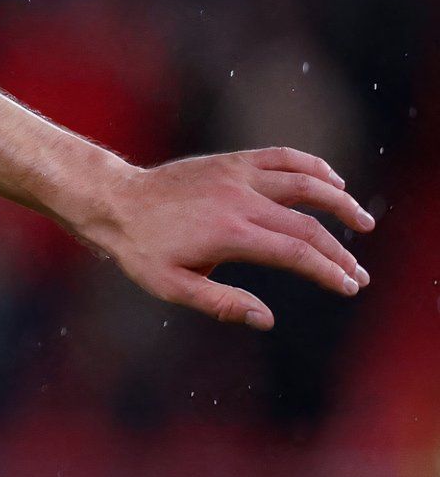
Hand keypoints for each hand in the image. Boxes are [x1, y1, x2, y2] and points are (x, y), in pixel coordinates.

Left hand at [63, 148, 376, 328]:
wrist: (114, 201)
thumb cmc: (140, 249)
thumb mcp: (172, 286)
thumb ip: (221, 303)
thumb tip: (267, 319)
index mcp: (229, 233)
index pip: (296, 253)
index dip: (329, 271)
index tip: (349, 286)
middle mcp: (239, 200)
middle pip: (307, 225)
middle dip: (339, 252)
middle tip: (359, 274)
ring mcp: (237, 175)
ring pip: (304, 182)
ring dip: (339, 202)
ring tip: (363, 221)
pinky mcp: (231, 161)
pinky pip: (281, 156)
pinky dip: (312, 166)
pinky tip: (331, 182)